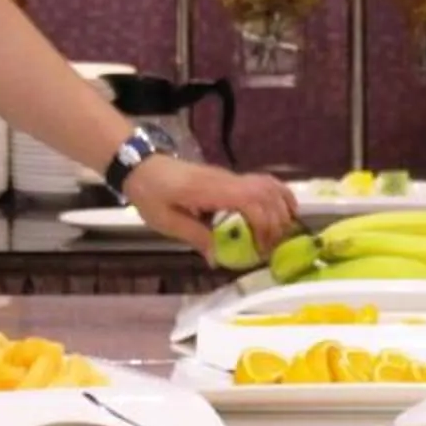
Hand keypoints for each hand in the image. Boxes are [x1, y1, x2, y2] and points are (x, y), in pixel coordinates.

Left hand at [124, 154, 296, 258]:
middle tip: (272, 248)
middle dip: (276, 222)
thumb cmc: (151, 193)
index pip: (251, 201)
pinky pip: (261, 182)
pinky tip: (281, 211)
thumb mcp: (166, 221)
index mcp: (211, 191)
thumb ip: (195, 237)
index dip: (263, 225)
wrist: (141, 167)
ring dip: (281, 207)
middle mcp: (226, 180)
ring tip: (284, 232)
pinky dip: (276, 195)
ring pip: (268, 184)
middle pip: (267, 194)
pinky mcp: (229, 179)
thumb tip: (216, 259)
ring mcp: (230, 177)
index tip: (260, 248)